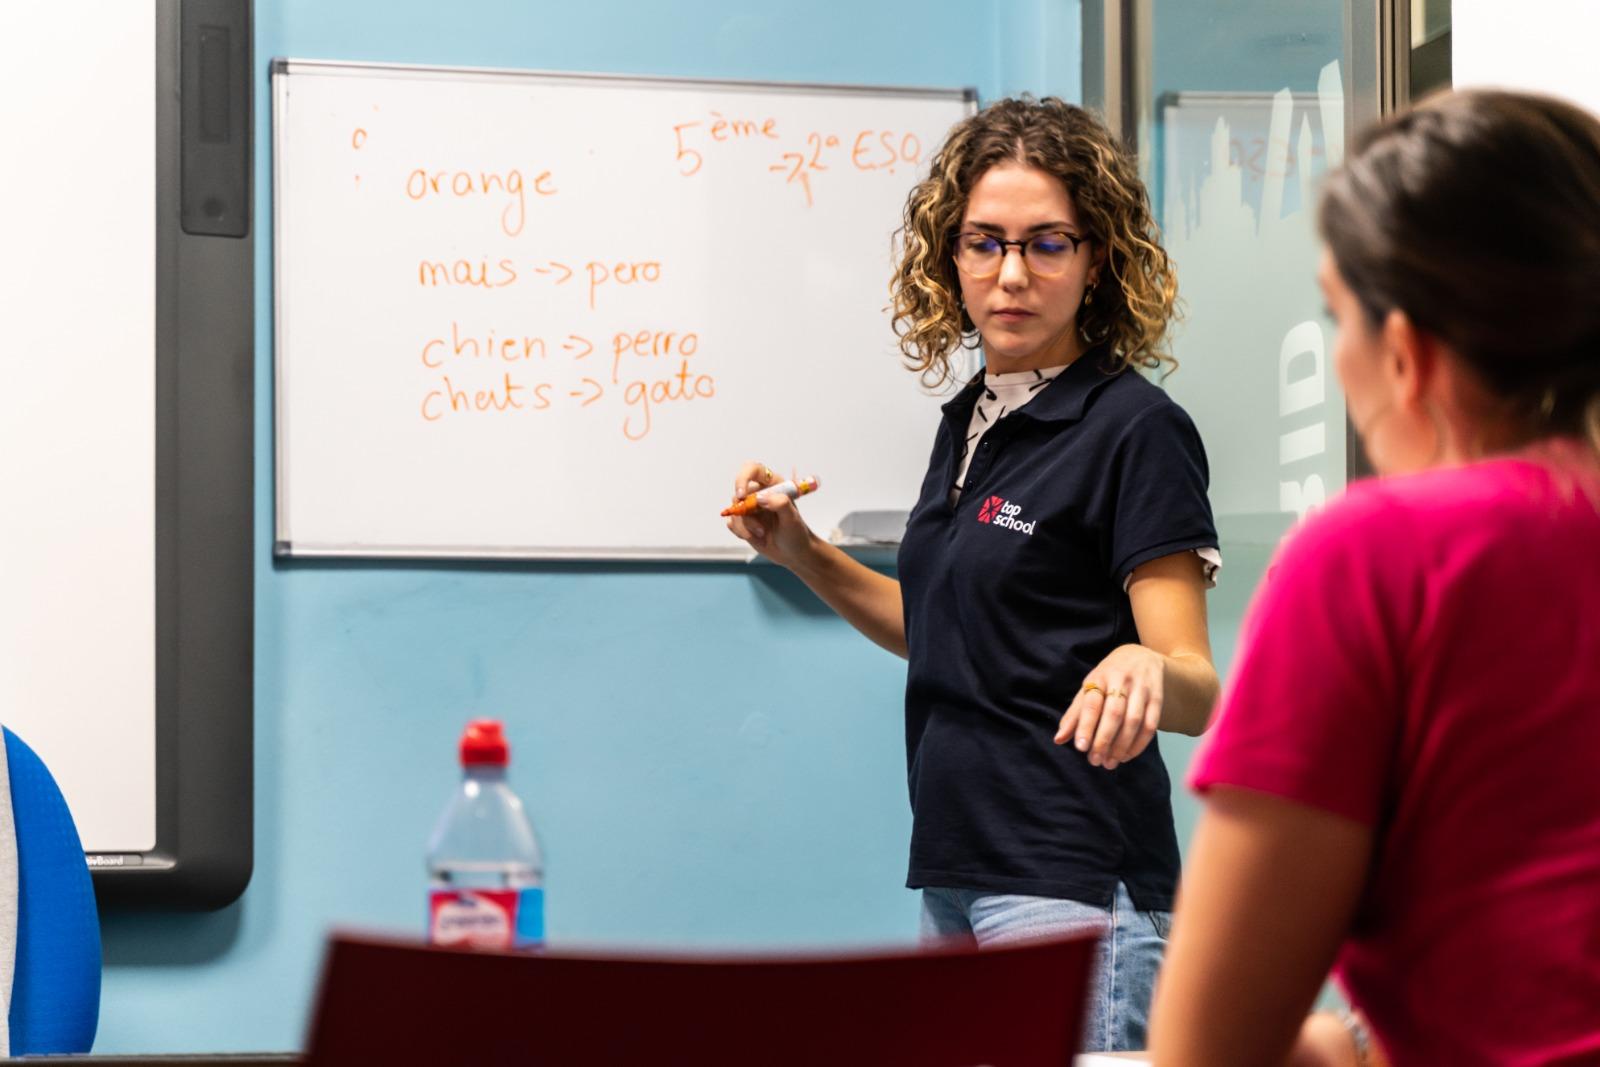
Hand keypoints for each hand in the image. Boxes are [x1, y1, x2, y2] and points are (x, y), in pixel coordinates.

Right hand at [725, 460, 817, 568]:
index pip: (752, 470)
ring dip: (746, 527)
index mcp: (773, 485)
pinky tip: (757, 538)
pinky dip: (741, 533)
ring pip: (734, 511)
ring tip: (763, 535)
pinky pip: (732, 523)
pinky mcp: (743, 521)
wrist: (793, 553)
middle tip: (760, 529)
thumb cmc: (796, 533)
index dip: (743, 478)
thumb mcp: (792, 518)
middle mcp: (758, 493)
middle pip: (738, 493)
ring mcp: (749, 508)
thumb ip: (780, 504)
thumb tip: (759, 498)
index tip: (742, 495)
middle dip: (745, 513)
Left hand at [1054, 643, 1164, 769]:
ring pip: (1133, 720)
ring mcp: (1141, 688)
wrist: (1141, 656)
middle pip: (1114, 714)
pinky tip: (1127, 756)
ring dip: (1121, 745)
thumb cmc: (1108, 677)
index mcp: (1099, 677)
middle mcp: (1120, 680)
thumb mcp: (1089, 687)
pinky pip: (1151, 725)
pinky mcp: (1156, 698)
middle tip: (1095, 761)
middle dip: (1104, 740)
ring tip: (1110, 762)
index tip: (1080, 748)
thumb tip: (1058, 739)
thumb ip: (1074, 714)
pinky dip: (1139, 744)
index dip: (1085, 726)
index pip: (1091, 703)